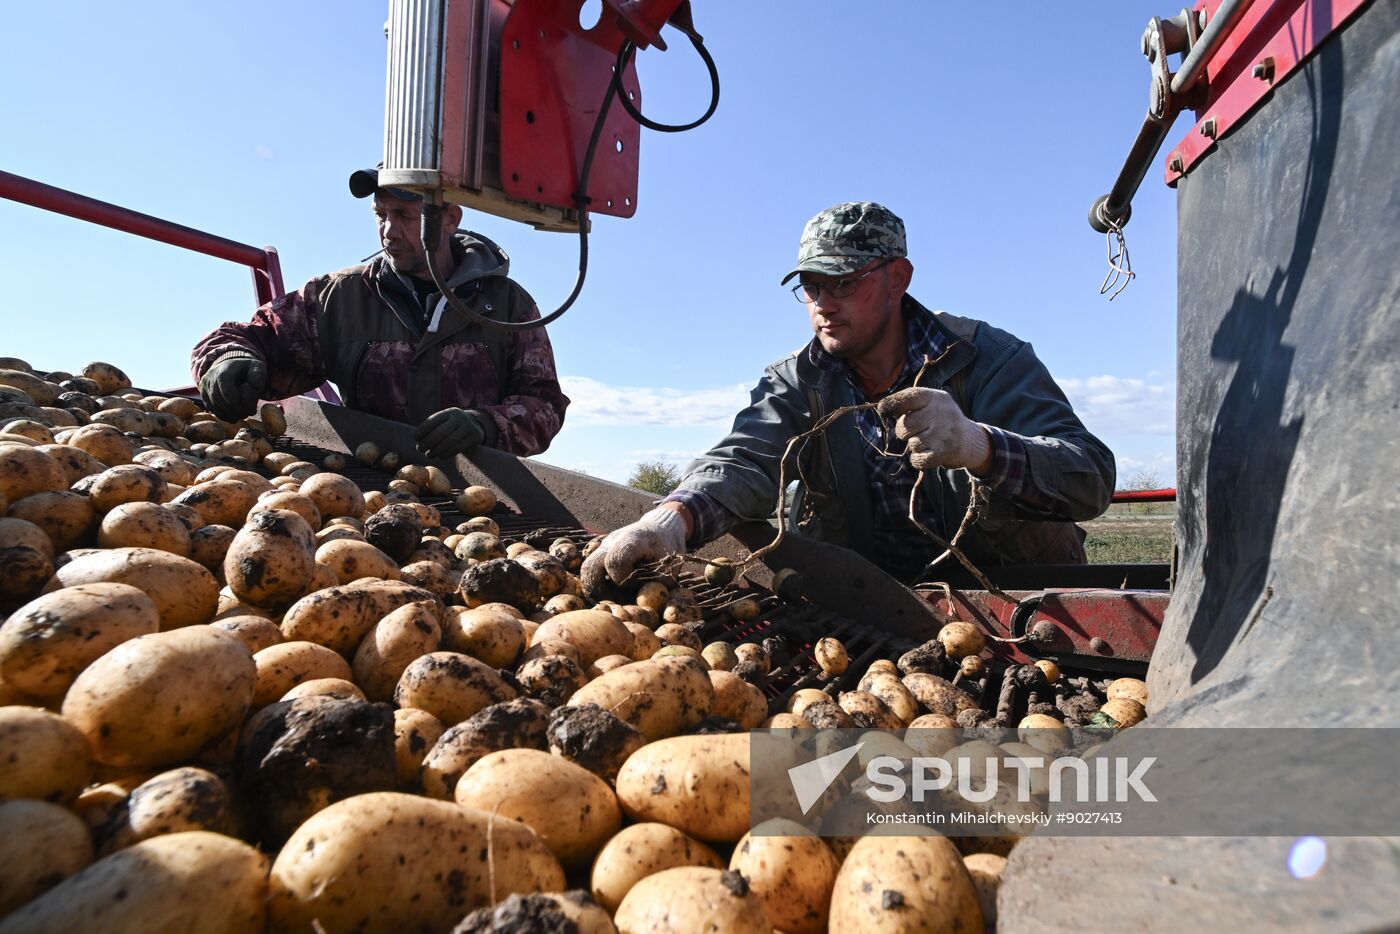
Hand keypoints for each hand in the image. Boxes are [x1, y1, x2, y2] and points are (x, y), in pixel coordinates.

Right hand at [199, 355, 266, 421]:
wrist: (233, 366)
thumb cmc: (248, 370)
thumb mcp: (257, 368)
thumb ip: (258, 376)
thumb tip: (255, 387)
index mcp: (226, 368)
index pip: (223, 380)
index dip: (230, 394)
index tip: (239, 405)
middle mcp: (211, 375)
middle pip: (216, 395)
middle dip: (231, 408)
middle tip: (245, 414)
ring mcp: (205, 384)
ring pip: (212, 403)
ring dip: (227, 413)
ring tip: (242, 415)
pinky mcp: (204, 393)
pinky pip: (210, 407)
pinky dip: (222, 415)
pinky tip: (234, 417)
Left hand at [415, 408, 487, 457]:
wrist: (476, 426)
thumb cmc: (453, 427)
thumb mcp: (445, 422)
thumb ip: (433, 428)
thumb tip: (418, 440)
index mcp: (449, 412)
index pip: (433, 420)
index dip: (422, 430)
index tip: (416, 439)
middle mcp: (460, 417)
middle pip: (441, 431)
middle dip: (428, 442)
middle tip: (420, 449)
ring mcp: (469, 427)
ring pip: (449, 441)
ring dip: (436, 450)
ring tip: (429, 454)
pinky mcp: (474, 437)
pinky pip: (458, 448)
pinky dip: (447, 454)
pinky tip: (441, 456)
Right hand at [580, 506, 688, 594]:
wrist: (662, 528)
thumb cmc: (668, 550)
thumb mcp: (670, 569)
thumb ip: (655, 587)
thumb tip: (639, 605)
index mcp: (632, 538)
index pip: (615, 561)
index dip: (624, 579)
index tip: (639, 584)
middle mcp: (612, 540)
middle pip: (590, 567)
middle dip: (602, 591)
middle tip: (619, 602)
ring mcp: (603, 546)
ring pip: (586, 570)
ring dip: (598, 590)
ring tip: (618, 598)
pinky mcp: (600, 553)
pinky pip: (591, 571)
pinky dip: (600, 585)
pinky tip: (616, 591)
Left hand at [876, 386, 992, 473]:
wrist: (970, 439)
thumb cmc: (941, 419)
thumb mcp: (932, 402)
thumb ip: (910, 403)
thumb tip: (882, 409)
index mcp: (935, 397)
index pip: (908, 397)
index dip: (891, 404)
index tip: (883, 410)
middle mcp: (941, 413)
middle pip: (904, 426)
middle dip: (903, 431)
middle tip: (914, 431)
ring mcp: (944, 434)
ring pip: (911, 444)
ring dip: (914, 445)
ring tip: (927, 441)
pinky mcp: (944, 453)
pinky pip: (917, 460)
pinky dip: (917, 459)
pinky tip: (926, 453)